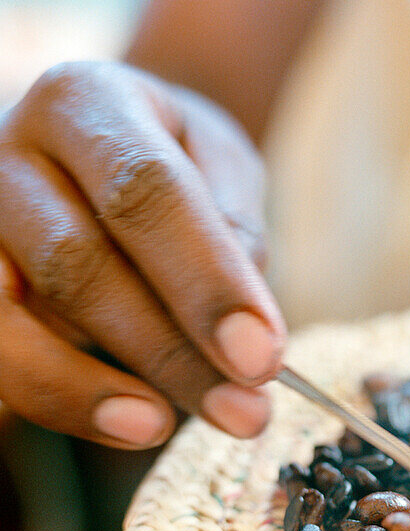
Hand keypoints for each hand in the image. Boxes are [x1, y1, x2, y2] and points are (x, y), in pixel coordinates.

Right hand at [0, 61, 285, 447]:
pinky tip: (133, 425)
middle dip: (169, 351)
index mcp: (86, 101)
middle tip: (246, 413)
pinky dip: (67, 400)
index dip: (205, 282)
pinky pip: (0, 359)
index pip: (144, 191)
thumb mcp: (223, 165)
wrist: (108, 146)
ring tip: (173, 429)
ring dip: (100, 390)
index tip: (263, 357)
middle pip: (78, 264)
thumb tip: (240, 325)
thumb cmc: (177, 159)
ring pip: (16, 320)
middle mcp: (10, 153)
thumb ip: (236, 227)